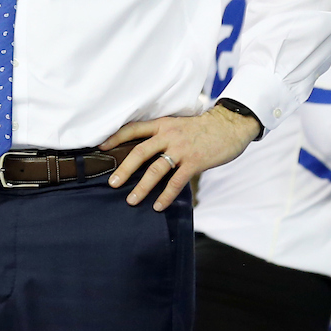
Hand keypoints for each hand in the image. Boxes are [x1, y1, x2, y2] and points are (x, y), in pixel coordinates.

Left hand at [102, 105, 260, 211]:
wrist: (230, 125)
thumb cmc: (203, 128)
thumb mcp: (179, 125)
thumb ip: (163, 135)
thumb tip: (144, 152)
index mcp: (163, 125)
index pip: (134, 129)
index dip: (116, 137)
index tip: (100, 147)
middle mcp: (169, 135)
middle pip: (140, 152)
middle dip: (124, 169)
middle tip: (112, 183)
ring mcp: (181, 149)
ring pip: (156, 169)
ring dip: (142, 187)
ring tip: (132, 200)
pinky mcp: (194, 162)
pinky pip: (176, 181)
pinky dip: (166, 195)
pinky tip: (158, 205)